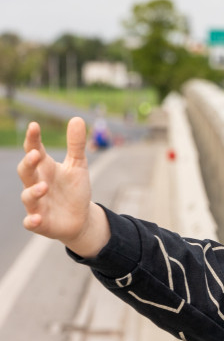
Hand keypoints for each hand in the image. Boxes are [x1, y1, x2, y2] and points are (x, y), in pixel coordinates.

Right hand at [17, 118, 109, 256]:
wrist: (80, 218)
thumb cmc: (74, 189)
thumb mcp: (78, 165)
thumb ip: (75, 144)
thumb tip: (76, 118)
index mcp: (45, 168)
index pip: (34, 150)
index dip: (32, 139)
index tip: (34, 126)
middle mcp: (36, 184)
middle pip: (26, 171)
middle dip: (28, 163)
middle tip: (36, 155)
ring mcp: (37, 204)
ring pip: (27, 196)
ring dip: (33, 192)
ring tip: (44, 187)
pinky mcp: (41, 222)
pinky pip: (31, 222)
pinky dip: (32, 221)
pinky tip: (36, 219)